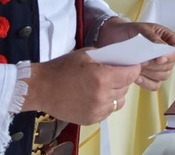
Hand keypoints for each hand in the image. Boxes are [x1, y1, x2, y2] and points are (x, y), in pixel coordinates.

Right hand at [22, 49, 140, 124]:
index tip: (131, 65)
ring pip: (120, 101)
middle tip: (114, 73)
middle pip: (126, 88)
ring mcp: (97, 110)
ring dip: (116, 93)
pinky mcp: (91, 119)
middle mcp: (102, 97)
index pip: (131, 74)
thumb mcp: (85, 54)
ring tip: (104, 85)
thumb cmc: (62, 68)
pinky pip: (108, 111)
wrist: (41, 88)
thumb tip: (122, 60)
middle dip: (123, 79)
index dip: (133, 68)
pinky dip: (106, 103)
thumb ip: (106, 57)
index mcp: (102, 78)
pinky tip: (95, 95)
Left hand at [97, 19, 174, 90]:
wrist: (112, 37)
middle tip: (141, 61)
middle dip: (155, 65)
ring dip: (150, 73)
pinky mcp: (148, 76)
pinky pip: (154, 85)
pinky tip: (136, 76)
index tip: (159, 58)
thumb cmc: (128, 30)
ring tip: (137, 66)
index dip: (172, 57)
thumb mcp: (141, 29)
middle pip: (170, 66)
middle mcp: (164, 54)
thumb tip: (163, 50)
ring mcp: (157, 66)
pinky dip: (146, 82)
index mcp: (167, 39)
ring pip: (163, 76)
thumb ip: (153, 39)